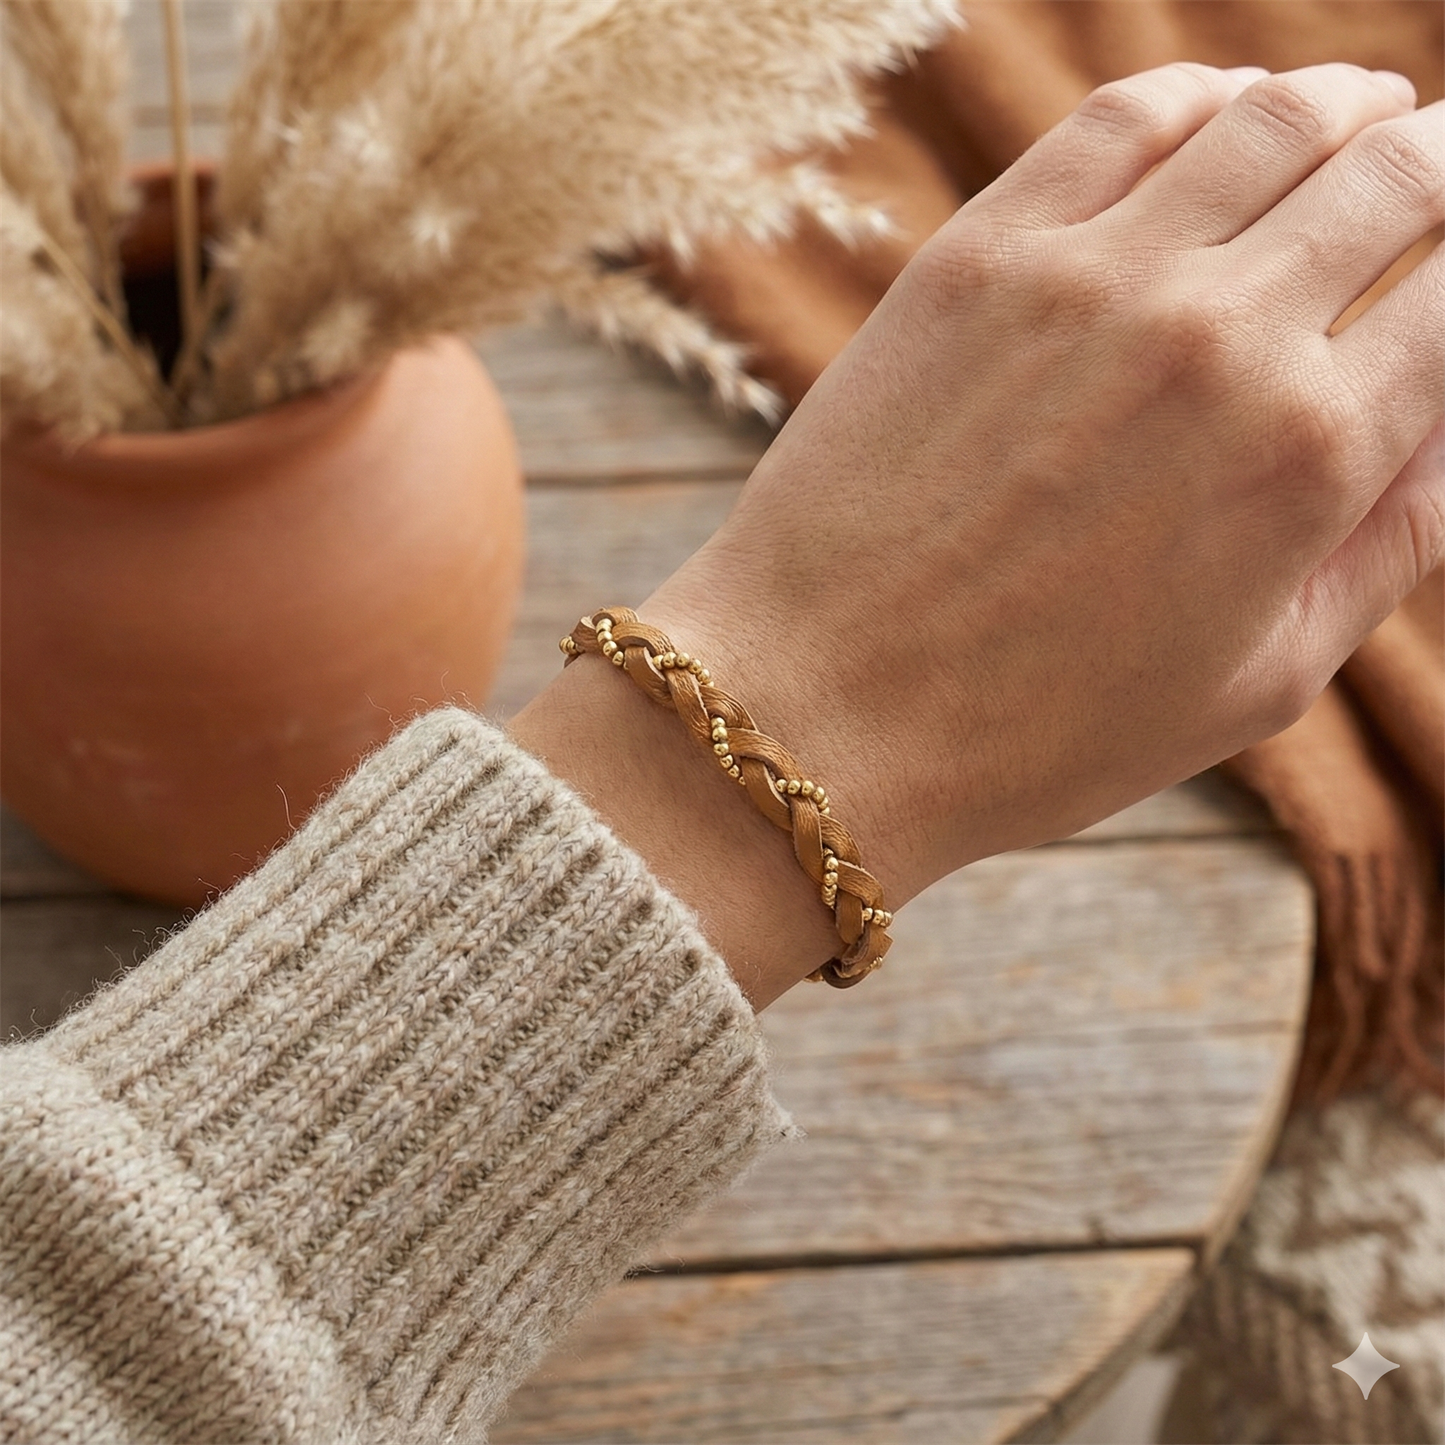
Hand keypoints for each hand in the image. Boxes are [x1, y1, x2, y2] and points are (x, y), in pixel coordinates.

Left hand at [514, 63, 1443, 1006]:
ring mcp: (1091, 278)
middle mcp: (1220, 337)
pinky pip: (1124, 118)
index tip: (1438, 276)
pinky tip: (1219, 117)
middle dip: (1430, 164)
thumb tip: (1442, 422)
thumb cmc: (1038, 728)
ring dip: (1339, 107)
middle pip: (1389, 174)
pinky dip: (1200, 97)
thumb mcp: (1257, 681)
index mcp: (1310, 453)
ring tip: (1353, 118)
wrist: (822, 711)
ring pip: (1272, 118)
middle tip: (1424, 174)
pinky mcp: (978, 255)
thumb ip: (1388, 541)